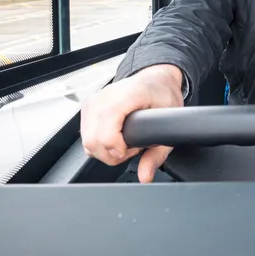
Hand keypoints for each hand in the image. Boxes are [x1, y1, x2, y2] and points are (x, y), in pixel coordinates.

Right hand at [80, 64, 183, 182]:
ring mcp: (93, 101)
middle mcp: (104, 97)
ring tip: (125, 141)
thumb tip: (145, 176)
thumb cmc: (162, 95)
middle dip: (112, 154)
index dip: (119, 150)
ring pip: (87, 141)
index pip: (106, 133)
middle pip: (92, 141)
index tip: (132, 149)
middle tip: (131, 148)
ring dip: (105, 150)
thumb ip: (157, 154)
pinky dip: (99, 143)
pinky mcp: (87, 107)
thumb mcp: (169, 124)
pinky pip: (85, 135)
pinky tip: (115, 136)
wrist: (155, 79)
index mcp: (126, 96)